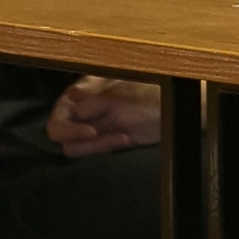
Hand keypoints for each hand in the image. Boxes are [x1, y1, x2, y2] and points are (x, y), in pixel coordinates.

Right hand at [47, 77, 163, 157]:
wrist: (179, 105)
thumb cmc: (155, 90)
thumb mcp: (125, 92)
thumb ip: (95, 98)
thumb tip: (69, 98)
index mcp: (86, 88)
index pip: (59, 111)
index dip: (67, 126)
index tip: (90, 131)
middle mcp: (85, 106)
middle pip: (59, 131)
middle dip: (77, 137)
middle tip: (98, 135)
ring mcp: (94, 123)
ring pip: (73, 144)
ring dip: (95, 144)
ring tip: (122, 136)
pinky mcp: (105, 139)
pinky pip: (92, 150)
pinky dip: (105, 147)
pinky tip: (125, 139)